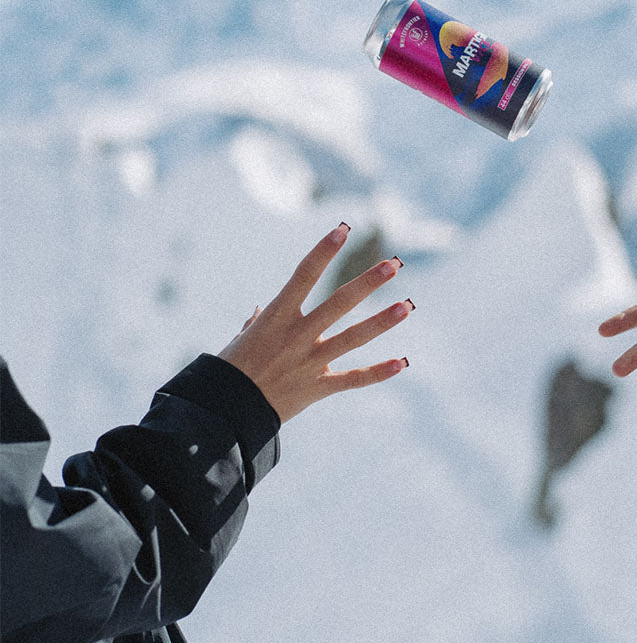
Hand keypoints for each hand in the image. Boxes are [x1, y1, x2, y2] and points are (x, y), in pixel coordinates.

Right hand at [219, 224, 411, 422]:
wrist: (223, 413)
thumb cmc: (229, 371)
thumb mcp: (240, 340)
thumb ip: (256, 324)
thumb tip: (260, 313)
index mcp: (276, 317)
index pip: (303, 275)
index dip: (323, 251)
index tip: (343, 229)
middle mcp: (296, 335)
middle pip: (338, 303)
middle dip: (368, 282)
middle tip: (394, 265)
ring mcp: (309, 362)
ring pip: (352, 338)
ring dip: (381, 322)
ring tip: (406, 306)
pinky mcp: (317, 388)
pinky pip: (352, 380)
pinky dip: (377, 372)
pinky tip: (401, 362)